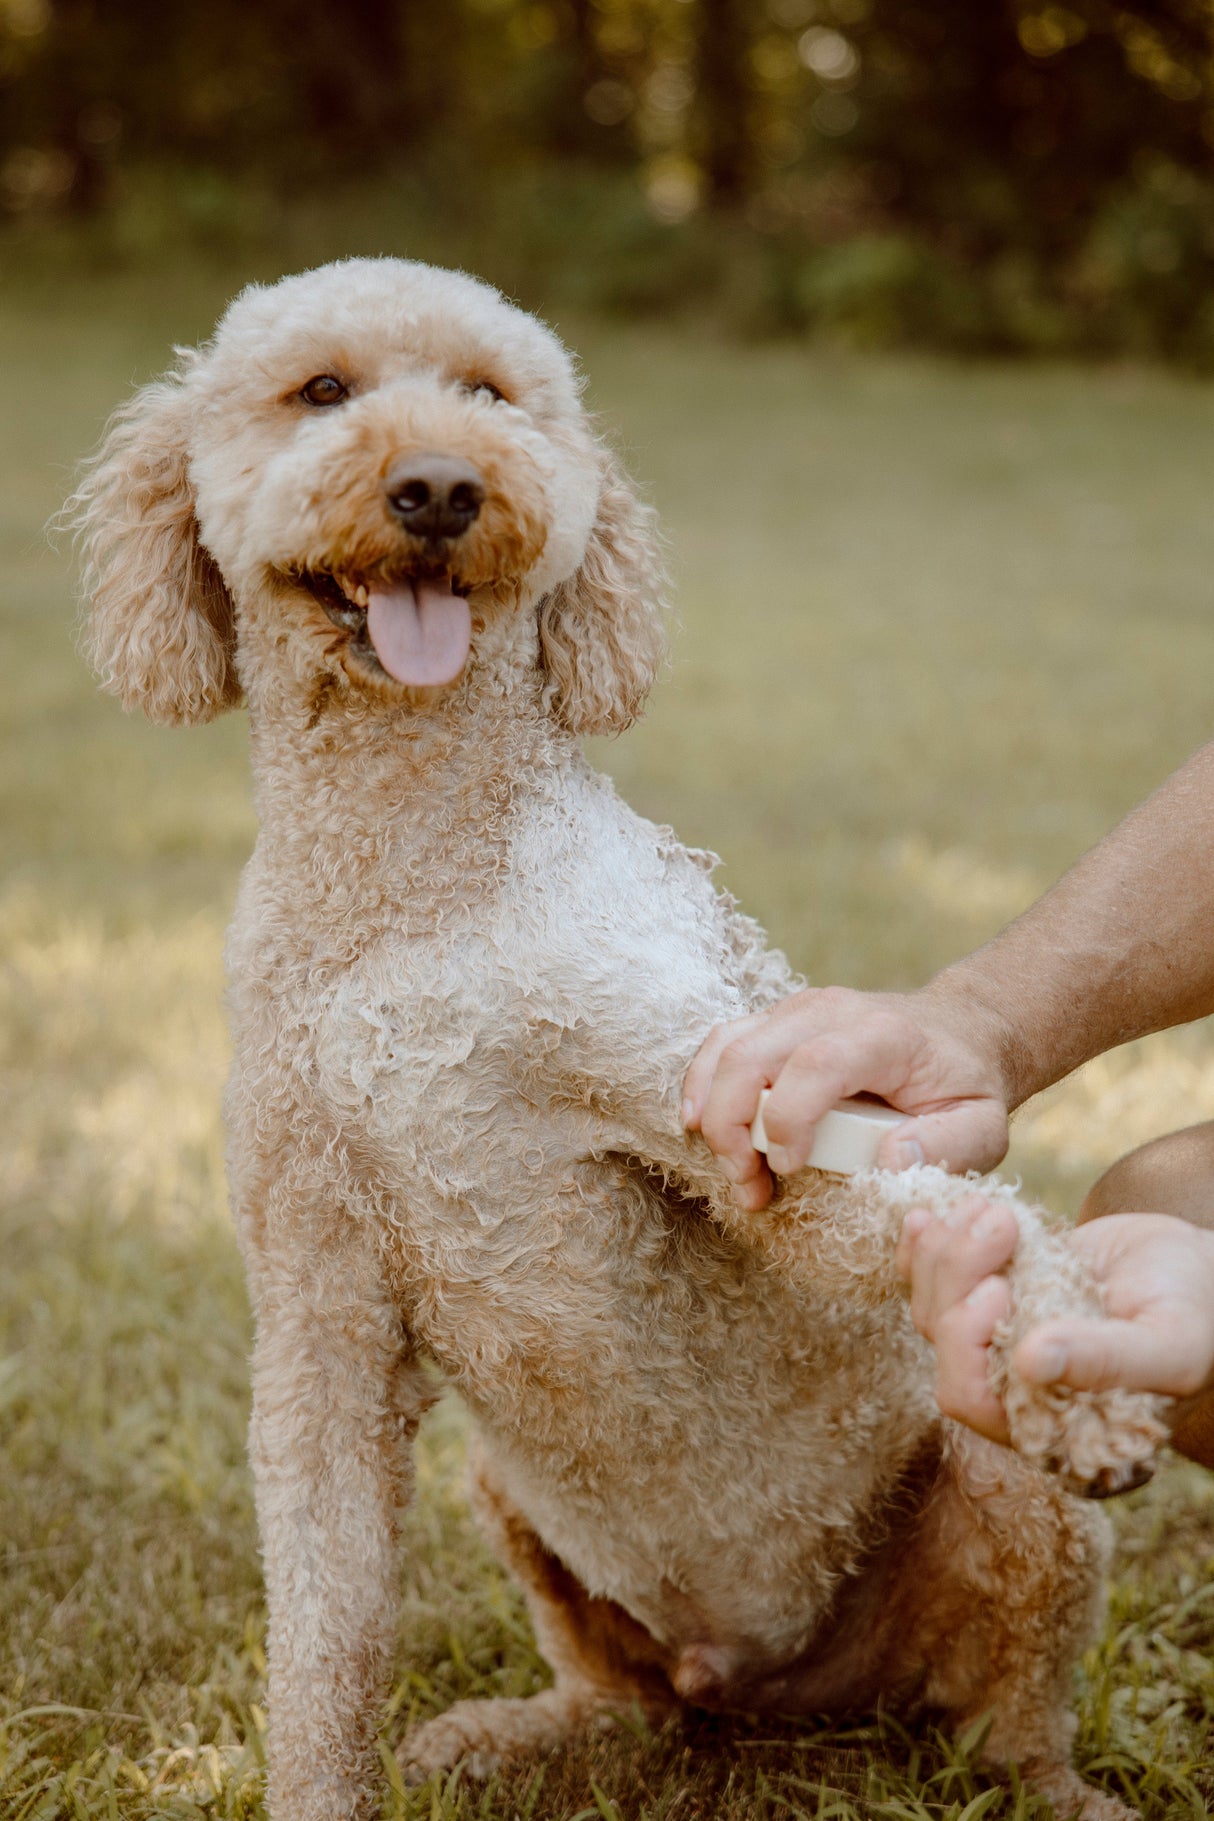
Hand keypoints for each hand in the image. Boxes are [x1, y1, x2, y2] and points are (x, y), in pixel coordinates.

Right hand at [682, 983, 1011, 1209]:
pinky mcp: (777, 1020)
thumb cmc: (966, 1085)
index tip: (788, 1169)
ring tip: (734, 1170)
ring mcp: (797, 1010)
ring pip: (726, 1046)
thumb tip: (890, 1160)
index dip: (787, 1119)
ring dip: (712, 1112)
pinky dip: (704, 1087)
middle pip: (752, 1055)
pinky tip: (705, 1129)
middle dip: (732, 1127)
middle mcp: (831, 1011)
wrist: (960, 1032)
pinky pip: (723, 1044)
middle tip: (748, 1186)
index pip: (816, 1065)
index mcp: (884, 1036)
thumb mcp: (983, 1125)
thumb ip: (947, 1146)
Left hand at [897, 1201, 1213, 1443]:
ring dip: (946, 1248)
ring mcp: (998, 1341)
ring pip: (930, 1303)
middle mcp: (1015, 1392)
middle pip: (941, 1342)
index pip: (971, 1398)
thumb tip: (1031, 1364)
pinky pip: (931, 1279)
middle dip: (955, 1274)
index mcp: (1053, 1426)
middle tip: (1000, 1223)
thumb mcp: (1168, 1343)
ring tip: (992, 1210)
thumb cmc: (1196, 1314)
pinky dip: (924, 1245)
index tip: (999, 1288)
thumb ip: (1106, 1362)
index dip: (965, 1342)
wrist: (1198, 1270)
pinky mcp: (992, 1297)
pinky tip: (927, 1215)